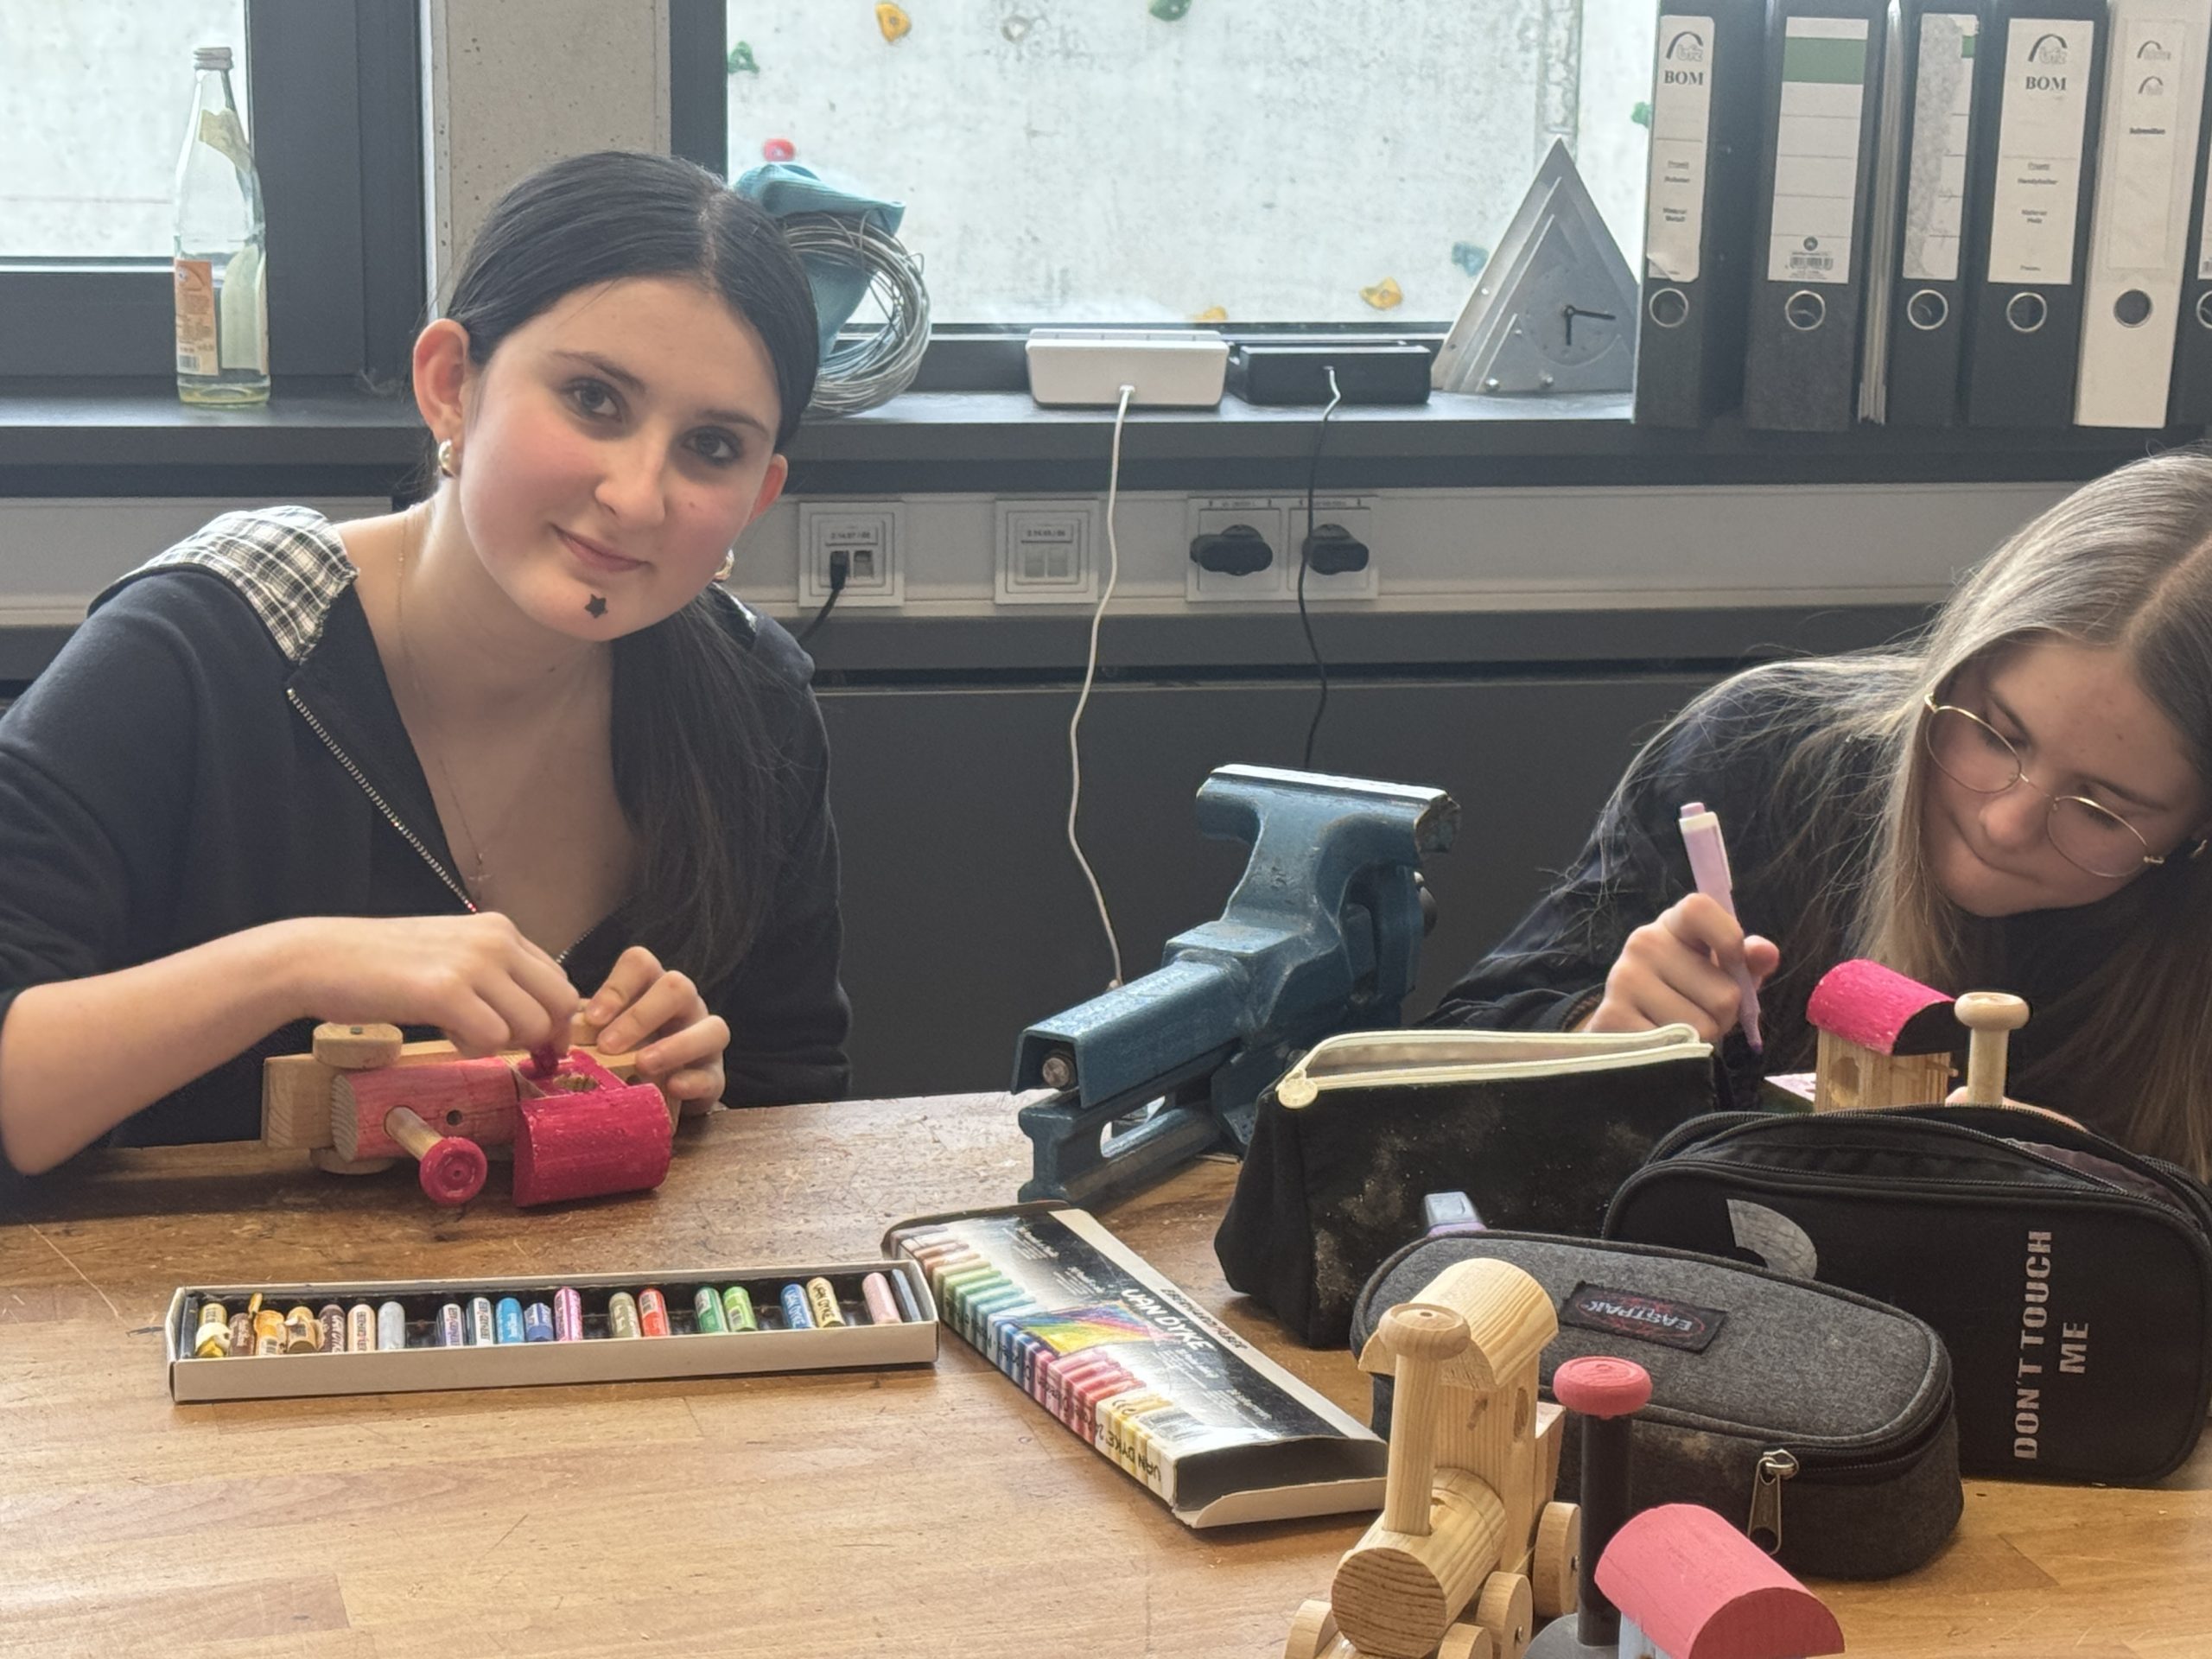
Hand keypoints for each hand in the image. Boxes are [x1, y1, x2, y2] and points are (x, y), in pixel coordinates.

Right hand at [293, 914, 577, 1057]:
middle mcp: (496, 940)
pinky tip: (445, 1035)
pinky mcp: (446, 991)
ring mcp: (473, 964)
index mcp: (500, 930)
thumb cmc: (383, 965)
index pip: (560, 981)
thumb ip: (495, 976)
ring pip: (533, 1025)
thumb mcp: (452, 954)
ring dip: (502, 1044)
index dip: (554, 1020)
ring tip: (462, 1033)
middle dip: (541, 1037)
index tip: (538, 1043)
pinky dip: (473, 1049)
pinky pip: (493, 1039)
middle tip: (506, 1047)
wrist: (319, 958)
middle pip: (561, 1004)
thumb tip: (537, 1019)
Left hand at [582, 945, 728, 1110]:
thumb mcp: (602, 1036)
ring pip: (712, 1027)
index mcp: (651, 988)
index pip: (641, 964)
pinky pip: (713, 1074)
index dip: (618, 986)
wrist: (657, 1097)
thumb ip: (584, 1029)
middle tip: (608, 1046)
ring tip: (643, 1065)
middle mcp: (684, 1007)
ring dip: (675, 1046)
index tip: (592, 1018)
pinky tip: (672, 1088)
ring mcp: (705, 1039)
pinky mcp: (715, 1077)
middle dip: (641, 1016)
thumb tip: (551, 1032)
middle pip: (677, 987)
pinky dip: (693, 1080)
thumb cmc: (623, 1057)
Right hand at [1582, 893, 1779, 1044]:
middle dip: (1723, 1016)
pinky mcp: (1613, 1016)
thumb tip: (1767, 952)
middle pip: (1724, 994)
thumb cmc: (1683, 994)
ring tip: (1680, 1029)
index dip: (1728, 940)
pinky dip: (1677, 1054)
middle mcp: (1644, 943)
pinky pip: (1675, 1047)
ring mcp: (1624, 978)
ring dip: (1701, 1038)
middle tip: (1700, 1012)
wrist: (1626, 1027)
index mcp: (1673, 924)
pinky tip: (1661, 1042)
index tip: (1733, 965)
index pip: (1700, 910)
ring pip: (1702, 1026)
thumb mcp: (1719, 972)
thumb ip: (1748, 962)